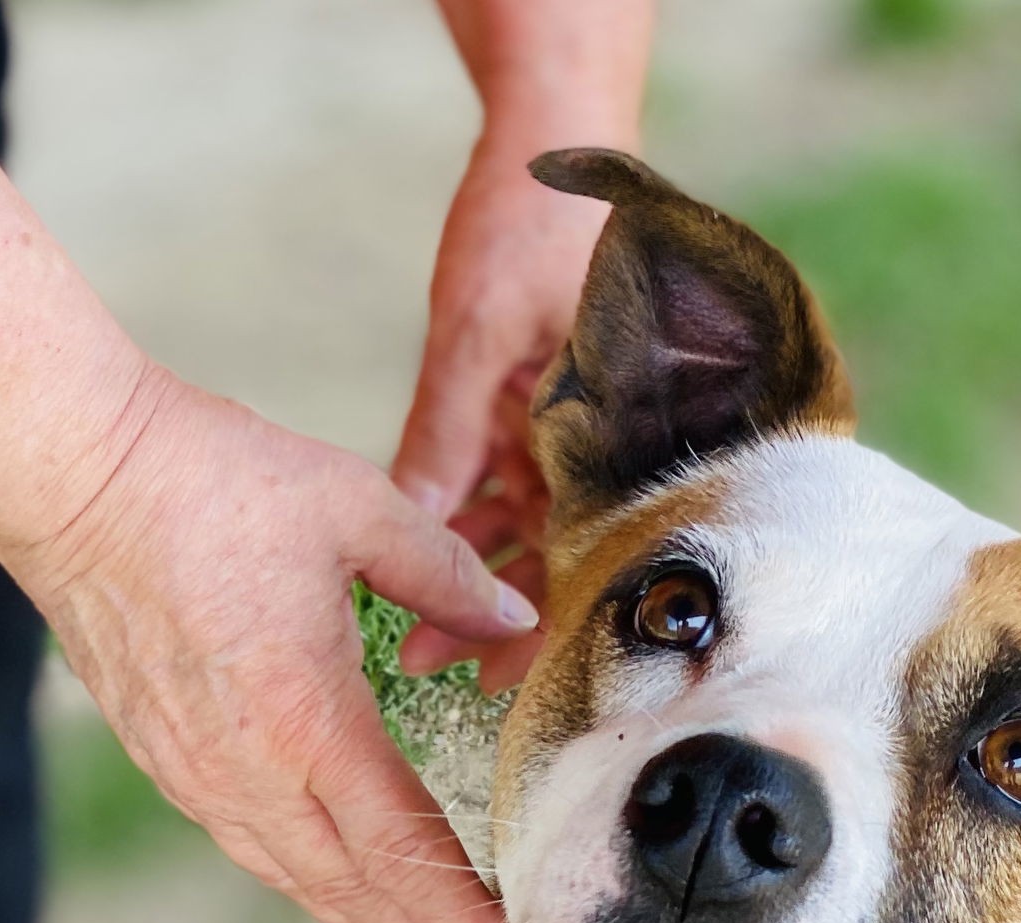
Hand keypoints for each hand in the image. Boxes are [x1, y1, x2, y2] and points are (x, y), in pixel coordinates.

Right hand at [22, 368, 535, 922]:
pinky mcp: (169, 759)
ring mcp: (198, 772)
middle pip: (356, 894)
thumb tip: (517, 622)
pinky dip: (321, 883)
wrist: (72, 470)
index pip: (402, 853)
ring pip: (303, 882)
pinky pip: (258, 848)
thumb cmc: (206, 481)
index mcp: (303, 718)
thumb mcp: (355, 509)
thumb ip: (449, 577)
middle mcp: (246, 770)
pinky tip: (354, 883)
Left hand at [392, 136, 605, 692]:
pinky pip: (508, 484)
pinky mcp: (540, 411)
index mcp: (609, 440)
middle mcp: (600, 448)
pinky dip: (467, 519)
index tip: (493, 679)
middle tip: (430, 665)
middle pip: (554, 559)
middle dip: (491, 615)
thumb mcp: (479, 335)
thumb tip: (416, 527)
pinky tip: (425, 555)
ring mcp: (571, 432)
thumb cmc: (533, 231)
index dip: (540, 627)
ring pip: (524, 529)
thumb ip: (450, 433)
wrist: (556, 145)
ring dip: (469, 574)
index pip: (581, 559)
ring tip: (411, 630)